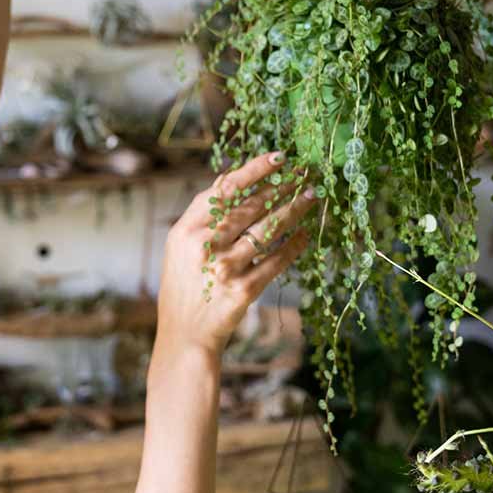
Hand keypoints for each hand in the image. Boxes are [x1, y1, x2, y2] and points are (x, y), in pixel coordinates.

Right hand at [155, 153, 314, 359]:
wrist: (184, 335)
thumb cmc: (185, 285)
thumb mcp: (181, 246)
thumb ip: (202, 213)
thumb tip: (228, 175)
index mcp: (186, 230)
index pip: (225, 190)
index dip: (254, 170)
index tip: (279, 157)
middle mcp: (204, 247)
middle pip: (250, 207)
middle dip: (282, 187)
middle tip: (305, 174)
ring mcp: (224, 269)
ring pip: (268, 231)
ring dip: (293, 210)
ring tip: (311, 197)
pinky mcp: (243, 291)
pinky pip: (275, 262)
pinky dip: (294, 246)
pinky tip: (307, 234)